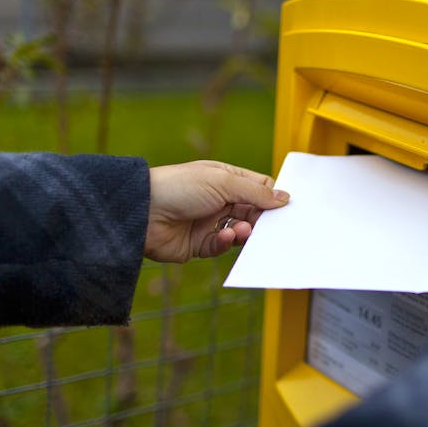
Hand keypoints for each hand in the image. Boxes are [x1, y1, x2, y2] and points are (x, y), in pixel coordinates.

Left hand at [145, 160, 289, 262]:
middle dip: (262, 220)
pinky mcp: (200, 244)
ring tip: (241, 231)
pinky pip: (222, 246)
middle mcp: (220, 200)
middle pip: (254, 212)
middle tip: (271, 226)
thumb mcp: (222, 182)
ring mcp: (210, 222)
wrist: (140, 212)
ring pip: (241, 232)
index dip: (273, 197)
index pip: (259, 188)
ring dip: (244, 232)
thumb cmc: (178, 187)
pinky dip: (226, 242)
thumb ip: (256, 192)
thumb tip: (285, 197)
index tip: (287, 208)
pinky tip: (223, 236)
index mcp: (226, 180)